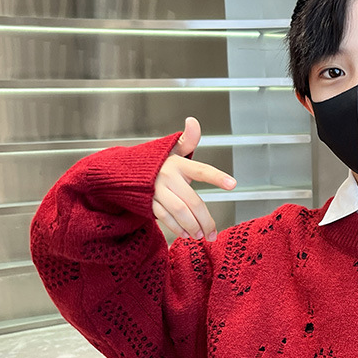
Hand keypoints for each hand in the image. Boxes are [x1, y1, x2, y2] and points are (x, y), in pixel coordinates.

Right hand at [153, 117, 235, 240]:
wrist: (124, 171)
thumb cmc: (156, 162)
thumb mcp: (172, 149)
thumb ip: (188, 140)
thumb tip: (193, 122)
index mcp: (177, 163)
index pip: (201, 170)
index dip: (217, 177)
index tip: (233, 184)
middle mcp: (167, 176)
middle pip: (192, 200)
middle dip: (205, 219)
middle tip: (213, 232)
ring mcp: (156, 191)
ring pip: (179, 211)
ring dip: (192, 226)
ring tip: (200, 235)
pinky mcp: (148, 202)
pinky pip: (165, 218)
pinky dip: (177, 228)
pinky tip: (186, 234)